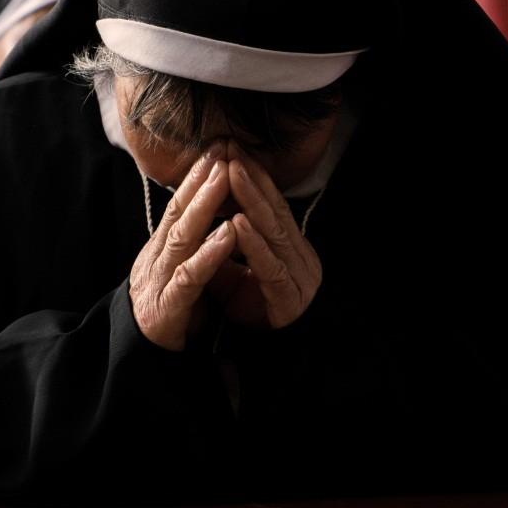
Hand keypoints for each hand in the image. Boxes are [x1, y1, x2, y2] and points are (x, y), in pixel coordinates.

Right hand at [129, 142, 237, 350]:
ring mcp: (159, 280)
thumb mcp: (178, 270)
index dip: (196, 177)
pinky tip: (228, 234)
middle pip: (179, 212)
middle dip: (201, 179)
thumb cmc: (167, 310)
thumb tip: (208, 212)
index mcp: (161, 249)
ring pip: (182, 236)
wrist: (139, 356)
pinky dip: (210, 253)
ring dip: (204, 205)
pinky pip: (190, 276)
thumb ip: (190, 244)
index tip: (217, 150)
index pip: (179, 205)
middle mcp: (157, 257)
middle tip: (222, 151)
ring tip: (225, 178)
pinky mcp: (169, 306)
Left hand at [209, 144, 321, 329]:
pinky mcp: (290, 300)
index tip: (231, 150)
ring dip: (252, 201)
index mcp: (289, 249)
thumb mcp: (234, 272)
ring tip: (233, 173)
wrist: (275, 358)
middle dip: (251, 179)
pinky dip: (253, 244)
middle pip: (274, 212)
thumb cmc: (254, 312)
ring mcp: (298, 279)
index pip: (270, 206)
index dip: (252, 177)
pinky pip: (270, 267)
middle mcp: (299, 258)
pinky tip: (238, 224)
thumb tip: (207, 212)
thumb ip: (227, 244)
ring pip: (274, 233)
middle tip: (232, 149)